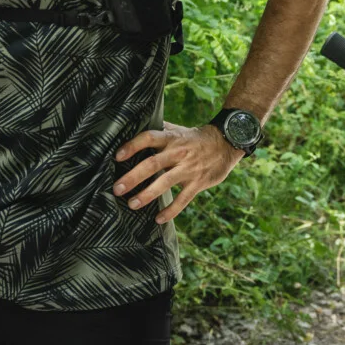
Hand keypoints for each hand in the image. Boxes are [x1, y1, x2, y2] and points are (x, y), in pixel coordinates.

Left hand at [113, 122, 245, 223]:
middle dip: (133, 177)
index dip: (132, 146)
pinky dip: (171, 210)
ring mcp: (189, 168)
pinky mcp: (198, 182)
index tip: (117, 156)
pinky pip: (183, 199)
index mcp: (171, 138)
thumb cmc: (195, 138)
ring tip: (132, 204)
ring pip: (165, 182)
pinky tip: (158, 219)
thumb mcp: (178, 130)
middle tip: (117, 188)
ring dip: (147, 194)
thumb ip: (159, 131)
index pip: (149, 138)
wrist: (227, 143)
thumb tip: (135, 126)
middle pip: (152, 164)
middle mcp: (178, 152)